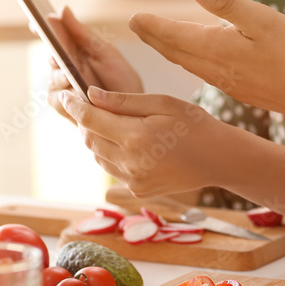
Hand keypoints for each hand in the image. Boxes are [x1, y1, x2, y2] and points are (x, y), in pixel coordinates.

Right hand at [45, 6, 142, 120]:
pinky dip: (66, 95)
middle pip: (51, 56)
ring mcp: (60, 87)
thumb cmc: (121, 81)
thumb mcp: (106, 53)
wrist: (134, 112)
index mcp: (73, 51)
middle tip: (58, 52)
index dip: (44, 27)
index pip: (53, 36)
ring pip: (51, 78)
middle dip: (55, 54)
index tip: (41, 20)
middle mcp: (62, 67)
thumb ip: (82, 34)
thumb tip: (62, 9)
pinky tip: (74, 93)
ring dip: (61, 76)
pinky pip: (57, 99)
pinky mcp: (62, 106)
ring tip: (70, 75)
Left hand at [59, 87, 224, 196]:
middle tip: (94, 107)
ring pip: (97, 156)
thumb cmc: (195, 125)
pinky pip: (112, 169)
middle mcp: (130, 162)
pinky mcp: (138, 190)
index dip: (73, 105)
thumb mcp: (163, 103)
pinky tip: (130, 144)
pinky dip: (111, 155)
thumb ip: (124, 101)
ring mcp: (133, 180)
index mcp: (136, 137)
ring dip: (98, 139)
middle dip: (86, 121)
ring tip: (115, 125)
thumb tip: (91, 95)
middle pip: (89, 139)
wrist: (219, 159)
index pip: (90, 119)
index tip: (65, 95)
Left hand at [129, 0, 284, 119]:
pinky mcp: (239, 88)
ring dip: (170, 50)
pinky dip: (190, 61)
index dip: (152, 25)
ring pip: (188, 64)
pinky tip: (197, 59)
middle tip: (136, 25)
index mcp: (216, 47)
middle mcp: (214, 67)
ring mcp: (226, 81)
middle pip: (175, 51)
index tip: (133, 18)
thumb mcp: (262, 18)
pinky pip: (204, 72)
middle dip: (154, 37)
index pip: (173, 35)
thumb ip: (226, 2)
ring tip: (158, 40)